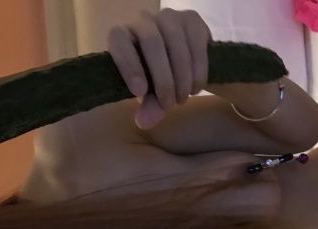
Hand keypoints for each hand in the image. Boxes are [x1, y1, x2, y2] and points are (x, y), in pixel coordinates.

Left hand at [106, 9, 212, 129]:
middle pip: (152, 43)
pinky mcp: (192, 19)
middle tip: (170, 104)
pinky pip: (196, 45)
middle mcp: (143, 20)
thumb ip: (148, 106)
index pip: (119, 40)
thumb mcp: (152, 95)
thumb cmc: (159, 79)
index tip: (139, 93)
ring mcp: (169, 16)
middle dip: (163, 78)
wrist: (187, 63)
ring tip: (183, 98)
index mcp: (123, 35)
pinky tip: (196, 88)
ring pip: (176, 44)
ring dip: (181, 77)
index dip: (128, 65)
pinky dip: (198, 71)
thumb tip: (144, 122)